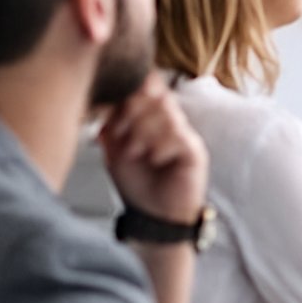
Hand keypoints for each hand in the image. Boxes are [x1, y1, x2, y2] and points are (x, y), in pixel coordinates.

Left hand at [99, 73, 207, 225]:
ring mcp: (185, 135)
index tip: (115, 108)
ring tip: (135, 153)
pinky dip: (160, 147)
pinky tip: (155, 161)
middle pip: (157, 95)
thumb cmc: (137, 183)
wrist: (153, 216)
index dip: (132, 90)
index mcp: (151, 117)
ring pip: (166, 114)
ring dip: (144, 133)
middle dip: (133, 111)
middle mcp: (171, 121)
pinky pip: (178, 136)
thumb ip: (111, 125)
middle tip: (121, 132)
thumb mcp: (114, 151)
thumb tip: (106, 101)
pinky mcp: (195, 151)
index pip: (149, 86)